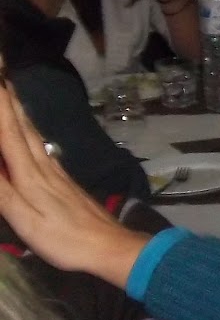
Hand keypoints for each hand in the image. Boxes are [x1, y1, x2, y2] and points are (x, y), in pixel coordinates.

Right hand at [0, 70, 147, 287]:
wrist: (108, 245)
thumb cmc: (64, 238)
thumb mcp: (26, 222)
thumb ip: (1, 192)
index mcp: (30, 174)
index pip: (9, 134)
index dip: (0, 108)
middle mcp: (43, 165)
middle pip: (21, 127)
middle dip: (8, 100)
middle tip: (0, 74)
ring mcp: (54, 170)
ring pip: (32, 133)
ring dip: (18, 111)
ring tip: (8, 92)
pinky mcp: (62, 178)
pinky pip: (38, 145)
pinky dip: (28, 130)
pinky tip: (29, 131)